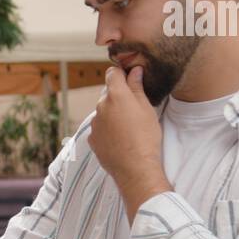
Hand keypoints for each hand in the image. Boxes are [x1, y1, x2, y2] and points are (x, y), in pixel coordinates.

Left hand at [89, 65, 171, 218]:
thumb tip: (134, 70)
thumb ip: (137, 87)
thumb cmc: (145, 137)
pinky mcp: (92, 138)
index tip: (130, 79)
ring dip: (112, 114)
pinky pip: (99, 128)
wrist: (135, 167)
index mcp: (116, 95)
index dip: (121, 74)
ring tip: (128, 128)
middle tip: (134, 109)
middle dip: (119, 97)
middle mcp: (101, 106)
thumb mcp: (146, 108)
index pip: (112, 73)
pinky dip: (107, 129)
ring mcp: (94, 123)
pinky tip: (120, 139)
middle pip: (108, 93)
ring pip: (103, 111)